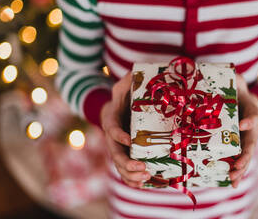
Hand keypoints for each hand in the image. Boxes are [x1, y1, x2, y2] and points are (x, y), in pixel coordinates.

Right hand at [100, 72, 150, 187]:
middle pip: (115, 154)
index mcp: (111, 119)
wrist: (120, 107)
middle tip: (142, 169)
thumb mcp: (125, 84)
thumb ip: (129, 80)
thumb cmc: (124, 94)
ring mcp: (119, 147)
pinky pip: (127, 169)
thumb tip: (137, 73)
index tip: (129, 140)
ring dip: (131, 175)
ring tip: (145, 179)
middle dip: (127, 164)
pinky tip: (144, 184)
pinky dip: (133, 179)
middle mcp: (113, 136)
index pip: (112, 129)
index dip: (118, 135)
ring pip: (120, 165)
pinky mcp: (127, 153)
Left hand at [229, 74, 257, 187]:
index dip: (250, 120)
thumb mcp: (235, 81)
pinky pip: (233, 157)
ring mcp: (242, 137)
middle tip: (237, 167)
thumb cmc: (234, 87)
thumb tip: (225, 80)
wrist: (234, 95)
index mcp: (251, 109)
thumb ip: (233, 80)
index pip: (254, 114)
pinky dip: (231, 169)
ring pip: (244, 154)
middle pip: (250, 143)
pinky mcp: (233, 143)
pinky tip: (227, 181)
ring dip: (239, 168)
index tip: (243, 124)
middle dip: (244, 156)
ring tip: (233, 180)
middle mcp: (249, 126)